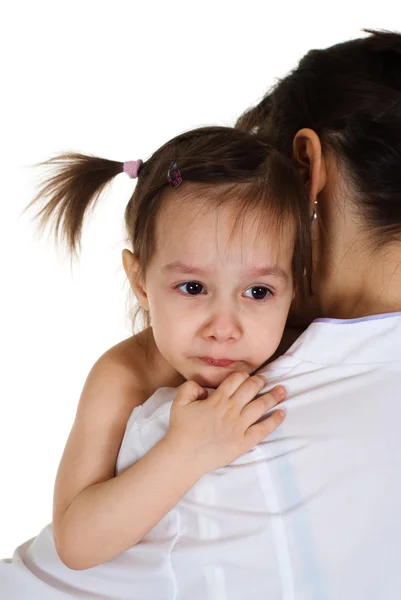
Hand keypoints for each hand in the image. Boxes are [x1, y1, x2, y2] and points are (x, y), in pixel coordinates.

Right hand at [164, 372, 285, 475]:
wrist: (184, 456)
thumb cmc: (181, 430)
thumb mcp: (179, 402)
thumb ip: (190, 387)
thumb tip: (203, 387)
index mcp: (217, 399)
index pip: (236, 379)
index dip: (243, 375)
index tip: (247, 376)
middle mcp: (231, 409)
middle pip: (251, 389)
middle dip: (260, 381)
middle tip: (266, 379)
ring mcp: (239, 425)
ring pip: (261, 405)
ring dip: (273, 396)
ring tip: (282, 390)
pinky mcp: (244, 441)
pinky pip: (263, 428)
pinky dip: (274, 420)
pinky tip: (282, 413)